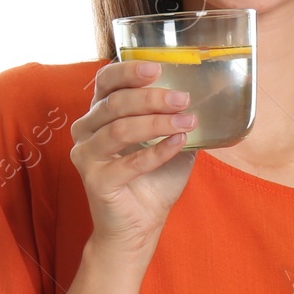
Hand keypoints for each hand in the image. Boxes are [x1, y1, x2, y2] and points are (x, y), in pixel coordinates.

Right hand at [70, 58, 198, 255]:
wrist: (141, 225)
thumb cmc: (153, 180)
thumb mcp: (168, 140)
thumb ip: (176, 118)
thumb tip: (208, 95)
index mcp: (100, 114)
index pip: (105, 81)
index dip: (128, 71)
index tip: (157, 67)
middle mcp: (86, 130)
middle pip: (115, 103)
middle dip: (152, 98)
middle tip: (183, 99)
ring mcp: (86, 156)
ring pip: (119, 129)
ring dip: (157, 123)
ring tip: (187, 122)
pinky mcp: (95, 181)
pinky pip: (129, 162)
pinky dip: (158, 152)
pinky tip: (180, 144)